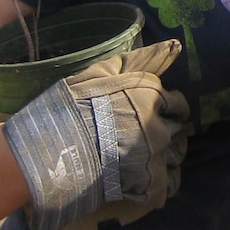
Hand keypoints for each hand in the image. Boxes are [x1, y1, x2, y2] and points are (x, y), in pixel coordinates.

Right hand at [2, 39, 191, 229]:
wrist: (52, 149)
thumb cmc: (73, 106)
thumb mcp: (103, 73)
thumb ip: (142, 60)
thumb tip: (175, 45)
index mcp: (153, 97)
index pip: (177, 104)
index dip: (167, 109)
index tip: (155, 115)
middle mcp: (160, 126)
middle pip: (174, 131)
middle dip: (163, 133)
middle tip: (140, 139)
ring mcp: (156, 157)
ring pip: (175, 157)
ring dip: (164, 157)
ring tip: (141, 161)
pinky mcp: (149, 184)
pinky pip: (169, 184)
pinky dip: (160, 183)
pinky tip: (143, 181)